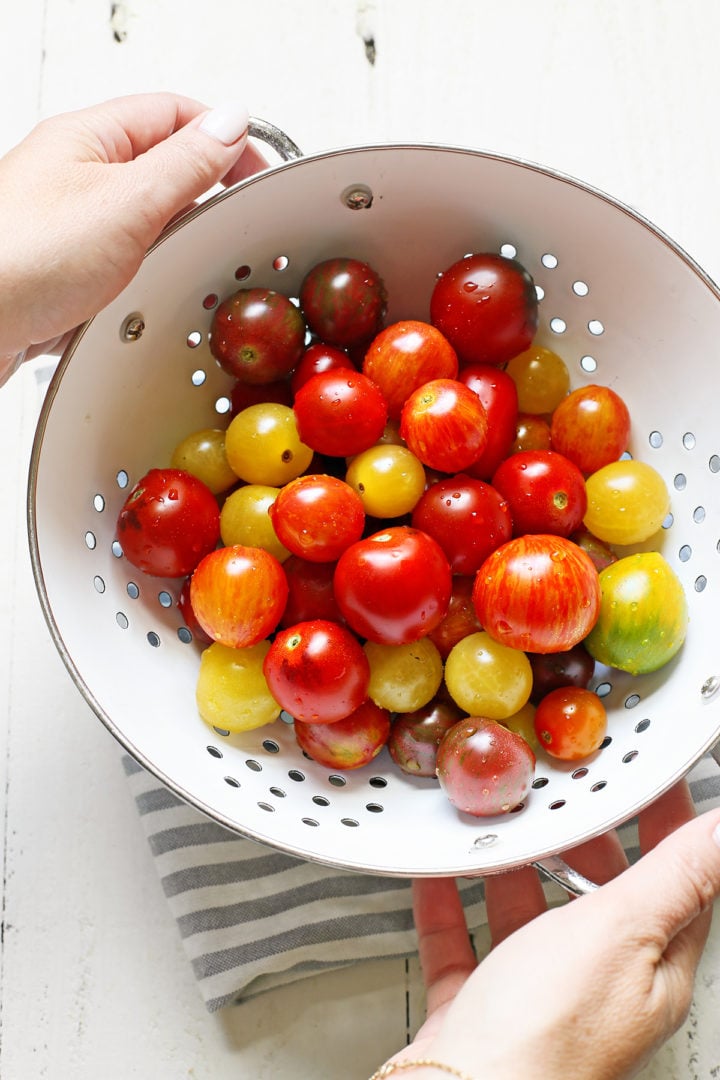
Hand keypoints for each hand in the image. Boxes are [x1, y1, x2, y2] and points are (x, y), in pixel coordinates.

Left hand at [0, 92, 266, 376]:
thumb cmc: (23, 259)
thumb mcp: (126, 203)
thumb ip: (185, 163)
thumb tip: (230, 124)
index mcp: (89, 138)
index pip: (175, 113)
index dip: (224, 136)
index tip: (258, 172)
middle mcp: (77, 175)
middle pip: (164, 165)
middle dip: (204, 192)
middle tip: (230, 221)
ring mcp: (73, 222)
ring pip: (147, 217)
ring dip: (174, 238)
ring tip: (187, 259)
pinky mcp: (69, 269)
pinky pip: (127, 259)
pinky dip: (147, 274)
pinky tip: (151, 291)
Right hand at [381, 780, 719, 1079]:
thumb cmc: (544, 1040)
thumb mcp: (621, 934)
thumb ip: (673, 877)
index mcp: (651, 971)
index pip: (676, 884)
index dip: (668, 825)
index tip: (651, 779)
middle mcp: (596, 987)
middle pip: (600, 898)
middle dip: (585, 842)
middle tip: (567, 794)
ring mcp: (532, 999)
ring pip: (529, 917)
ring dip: (513, 869)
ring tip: (500, 825)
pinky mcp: (474, 1009)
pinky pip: (463, 942)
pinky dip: (449, 901)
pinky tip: (438, 871)